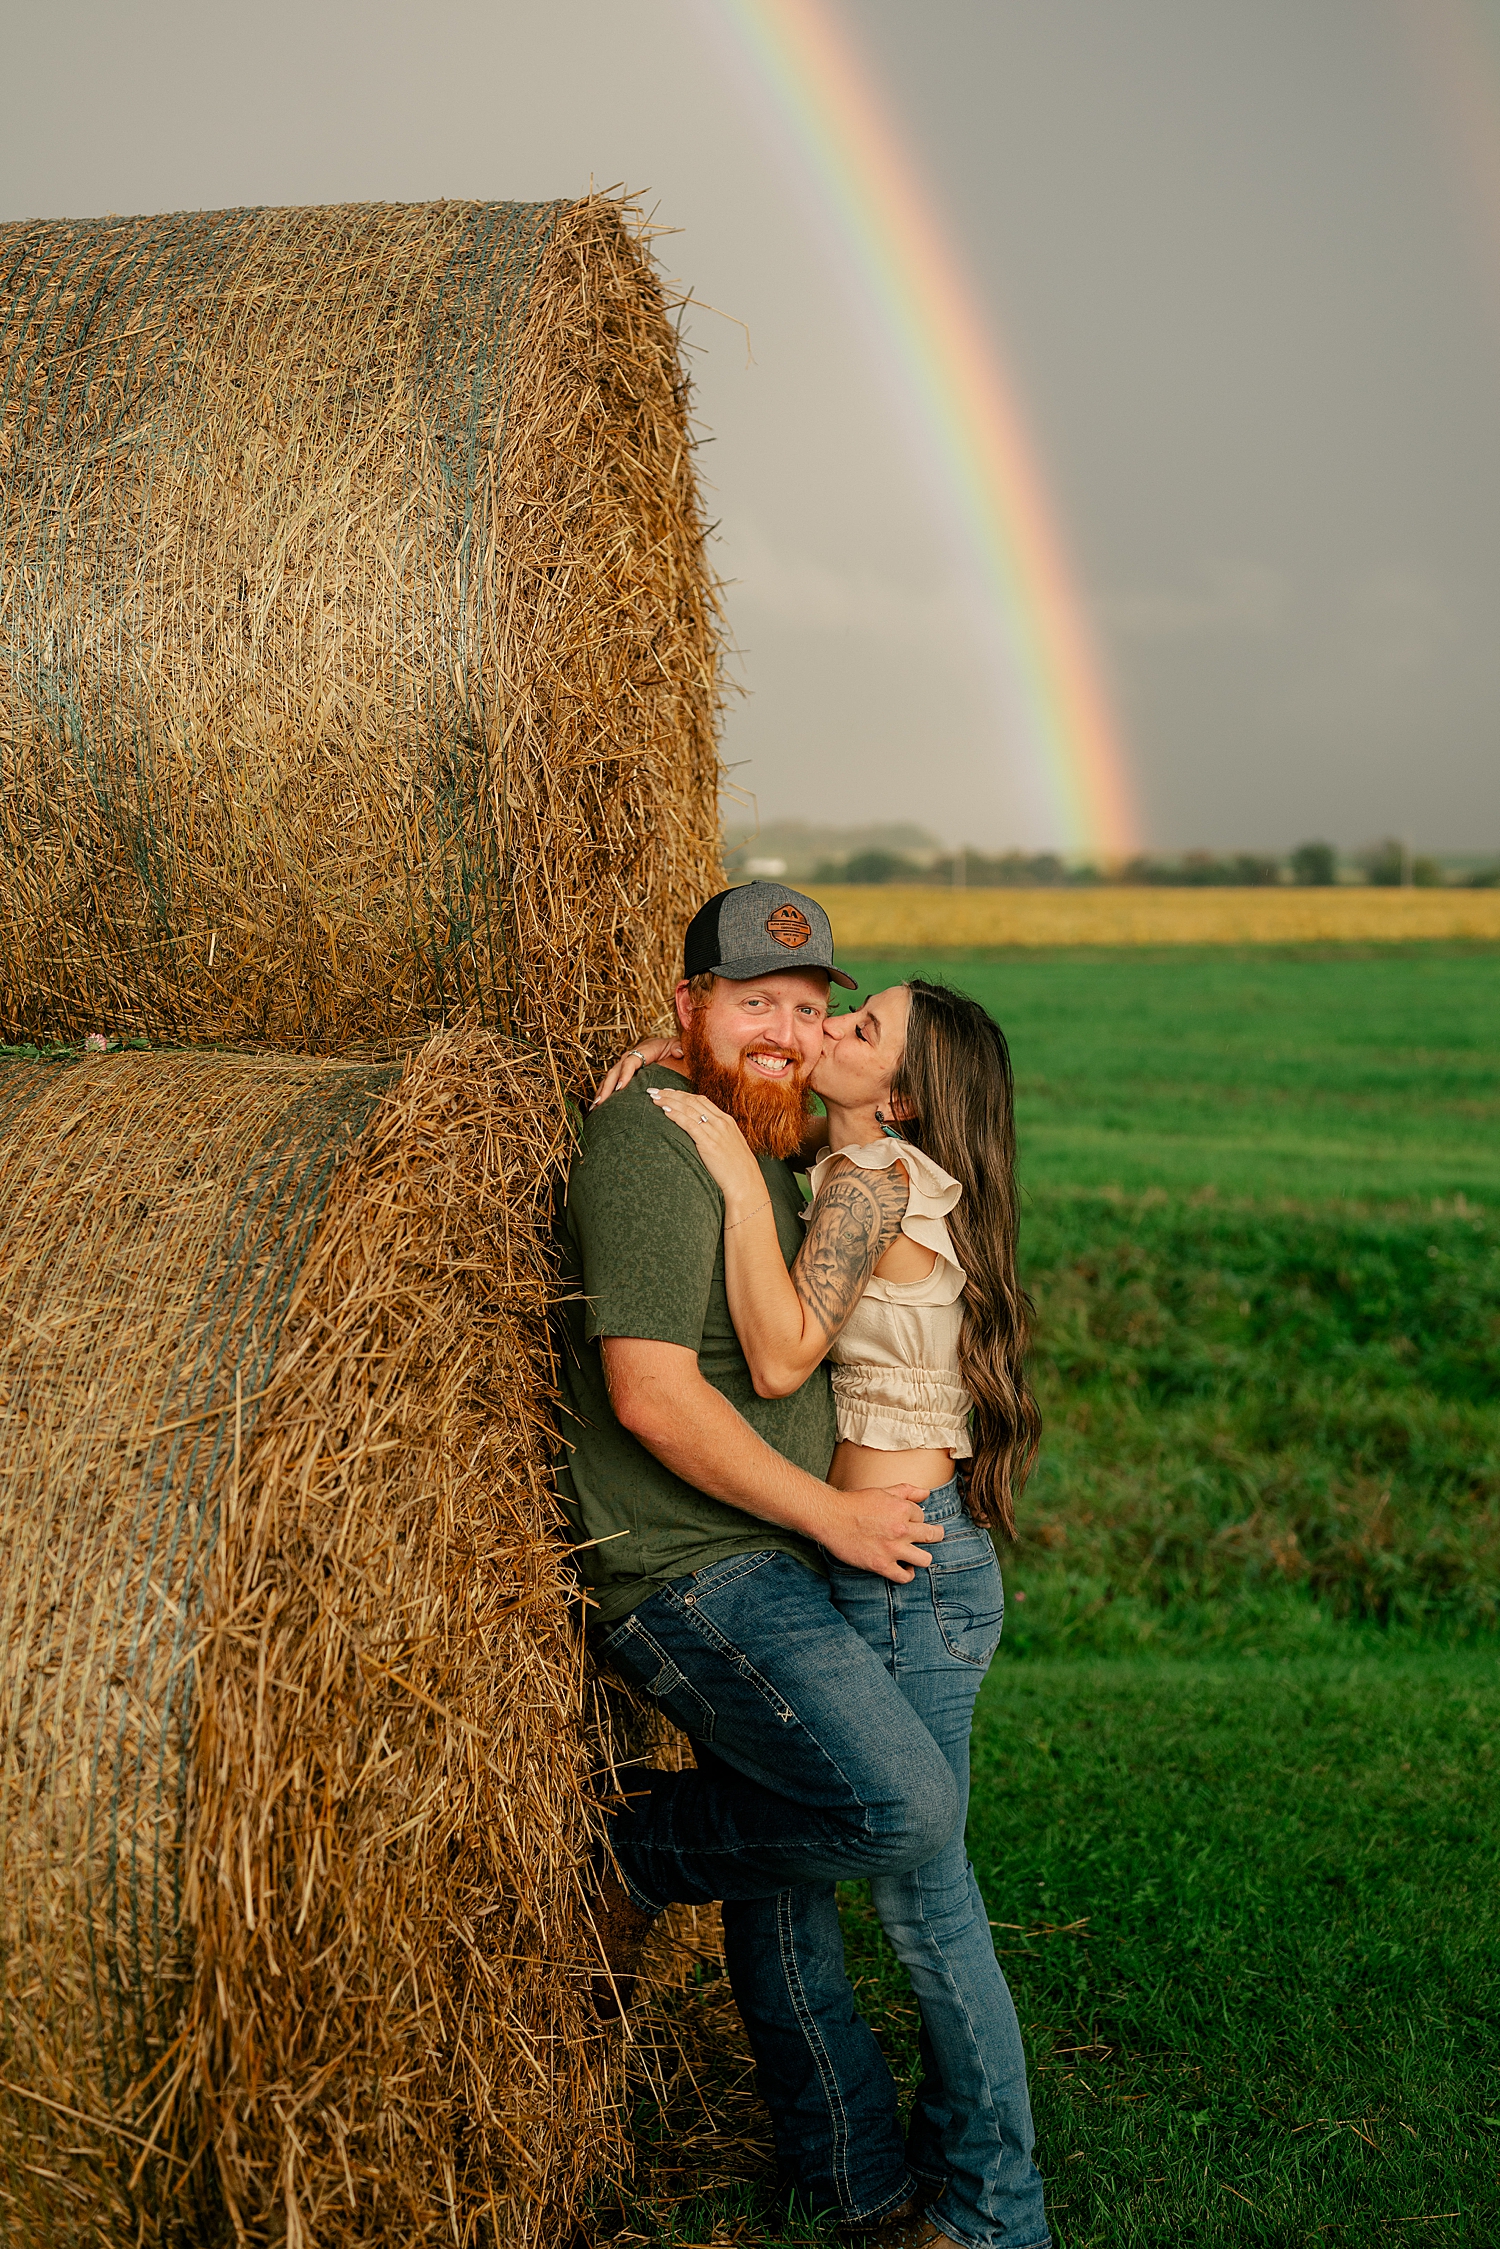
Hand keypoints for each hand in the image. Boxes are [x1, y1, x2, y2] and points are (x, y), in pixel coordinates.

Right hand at [591, 1033, 683, 1107]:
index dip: (624, 1074)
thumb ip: (679, 1048)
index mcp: (646, 1049)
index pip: (631, 1061)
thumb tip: (678, 1052)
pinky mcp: (625, 1073)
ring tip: (595, 1106)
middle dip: (608, 1086)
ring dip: (603, 1091)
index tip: (621, 1088)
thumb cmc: (678, 1050)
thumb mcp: (680, 1046)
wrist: (675, 1049)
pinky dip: (605, 1092)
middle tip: (602, 1101)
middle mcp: (633, 1055)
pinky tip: (599, 1106)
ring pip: (610, 1077)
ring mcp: (627, 1064)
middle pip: (616, 1070)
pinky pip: (612, 1082)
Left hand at [647, 1087, 764, 1206]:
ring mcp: (715, 1132)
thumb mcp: (729, 1144)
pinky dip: (676, 1116)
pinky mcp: (709, 1143)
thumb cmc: (736, 1168)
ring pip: (689, 1109)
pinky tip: (665, 1111)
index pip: (700, 1100)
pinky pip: (689, 1124)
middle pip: (692, 1101)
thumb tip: (701, 1132)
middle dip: (671, 1094)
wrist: (745, 1182)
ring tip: (655, 1099)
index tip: (668, 1092)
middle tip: (655, 1091)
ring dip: (669, 1102)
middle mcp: (720, 1122)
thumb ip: (717, 1135)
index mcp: (726, 1120)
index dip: (682, 1094)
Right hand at [817, 1484, 943, 1582]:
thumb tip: (926, 1493)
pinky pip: (905, 1576)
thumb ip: (906, 1491)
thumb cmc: (855, 1503)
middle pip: (932, 1536)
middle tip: (931, 1537)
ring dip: (923, 1557)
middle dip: (934, 1535)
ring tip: (917, 1555)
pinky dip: (907, 1574)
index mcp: (902, 1509)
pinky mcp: (881, 1565)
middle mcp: (901, 1529)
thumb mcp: (882, 1492)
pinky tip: (904, 1568)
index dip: (916, 1519)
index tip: (907, 1521)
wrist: (831, 1517)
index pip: (922, 1516)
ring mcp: (892, 1549)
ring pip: (925, 1559)